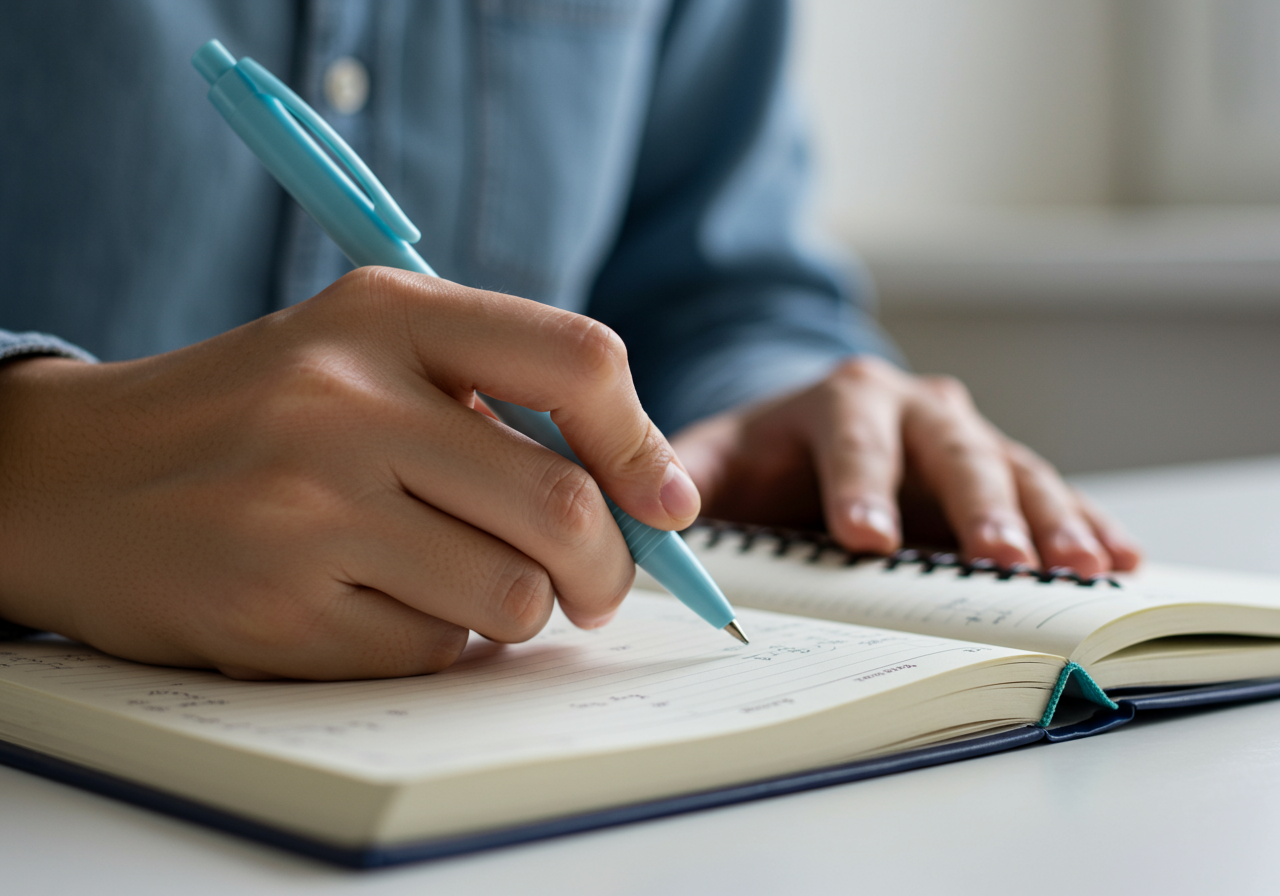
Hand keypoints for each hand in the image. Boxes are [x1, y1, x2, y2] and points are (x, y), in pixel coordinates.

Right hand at [0, 268, 699, 679]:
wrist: (72, 478)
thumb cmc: (251, 414)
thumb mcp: (361, 351)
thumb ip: (498, 397)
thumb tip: (649, 497)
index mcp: (385, 317)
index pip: (579, 360)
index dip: (644, 444)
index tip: (664, 503)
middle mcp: (348, 404)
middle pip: (566, 508)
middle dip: (609, 569)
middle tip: (593, 585)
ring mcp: (307, 512)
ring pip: (512, 597)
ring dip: (517, 608)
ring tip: (462, 582)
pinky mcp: (277, 611)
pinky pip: (432, 652)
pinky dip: (437, 642)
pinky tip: (378, 604)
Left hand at [671, 356, 1139, 576]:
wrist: (810, 432)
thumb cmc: (761, 455)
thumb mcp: (713, 457)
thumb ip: (678, 476)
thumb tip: (644, 509)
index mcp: (837, 401)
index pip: (852, 440)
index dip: (861, 486)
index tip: (864, 538)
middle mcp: (912, 409)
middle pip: (952, 451)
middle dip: (977, 508)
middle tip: (1002, 561)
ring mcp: (964, 438)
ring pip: (1015, 471)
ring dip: (1047, 520)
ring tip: (1079, 568)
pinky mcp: (1000, 472)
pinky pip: (1050, 493)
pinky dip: (1084, 522)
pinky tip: (1116, 557)